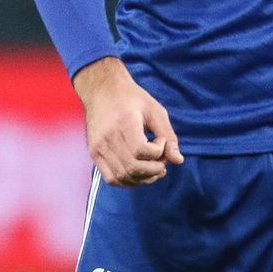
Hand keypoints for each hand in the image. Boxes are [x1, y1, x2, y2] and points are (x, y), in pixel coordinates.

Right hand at [72, 57, 182, 186]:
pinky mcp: (94, 153)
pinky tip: (138, 173)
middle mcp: (107, 138)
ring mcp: (98, 147)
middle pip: (133, 168)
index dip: (157, 152)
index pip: (141, 151)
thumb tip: (178, 161)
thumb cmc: (131, 98)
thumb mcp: (155, 111)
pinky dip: (127, 181)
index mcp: (124, 124)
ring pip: (122, 177)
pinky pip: (111, 178)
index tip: (160, 140)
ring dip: (142, 179)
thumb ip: (168, 136)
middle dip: (154, 170)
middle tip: (162, 162)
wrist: (101, 89)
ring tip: (152, 169)